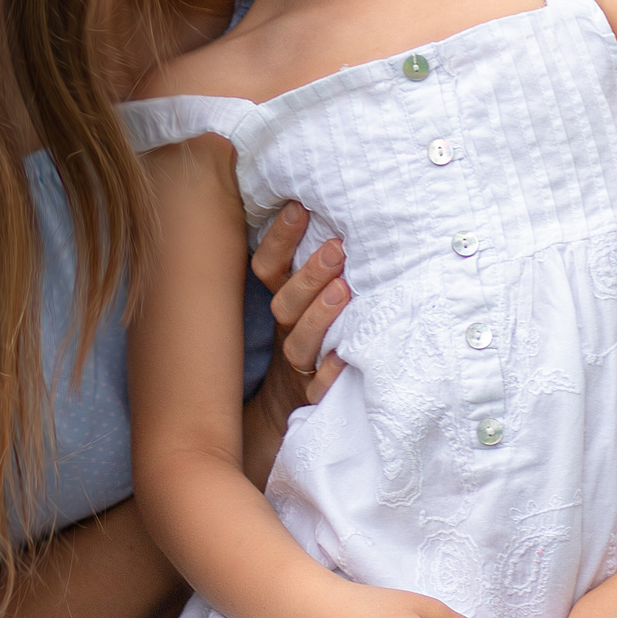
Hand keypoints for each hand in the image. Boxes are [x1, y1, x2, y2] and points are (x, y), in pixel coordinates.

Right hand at [240, 205, 349, 490]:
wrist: (289, 409)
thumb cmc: (308, 340)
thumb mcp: (304, 303)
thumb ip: (310, 265)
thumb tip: (323, 213)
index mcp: (283, 305)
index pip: (269, 268)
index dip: (280, 239)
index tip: (299, 208)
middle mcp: (287, 332)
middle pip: (286, 303)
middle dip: (310, 274)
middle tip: (337, 246)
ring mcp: (299, 366)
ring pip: (301, 342)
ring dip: (320, 315)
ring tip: (344, 290)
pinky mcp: (314, 397)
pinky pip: (320, 388)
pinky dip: (332, 373)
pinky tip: (347, 357)